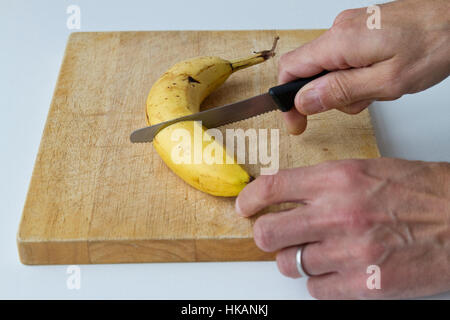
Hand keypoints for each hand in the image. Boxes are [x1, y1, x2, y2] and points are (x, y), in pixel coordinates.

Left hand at [236, 158, 449, 298]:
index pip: (273, 187)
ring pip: (290, 264)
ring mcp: (351, 252)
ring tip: (317, 252)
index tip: (245, 207)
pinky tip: (335, 270)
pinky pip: (316, 290)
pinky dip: (319, 282)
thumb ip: (322, 185)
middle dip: (267, 236)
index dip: (250, 199)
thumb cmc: (421, 193)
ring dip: (297, 260)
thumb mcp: (366, 171)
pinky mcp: (366, 285)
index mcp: (338, 179)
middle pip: (269, 233)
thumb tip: (288, 198)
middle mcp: (339, 214)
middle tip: (275, 235)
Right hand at [278, 0, 449, 133]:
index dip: (286, 99)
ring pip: (326, 66)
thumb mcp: (386, 81)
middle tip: (352, 105)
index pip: (290, 69)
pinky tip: (376, 78)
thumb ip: (340, 91)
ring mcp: (351, 27)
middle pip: (307, 70)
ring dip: (342, 87)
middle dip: (323, 96)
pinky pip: (342, 57)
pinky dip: (353, 74)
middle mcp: (340, 30)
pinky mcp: (362, 29)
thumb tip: (303, 100)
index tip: (295, 121)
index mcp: (340, 41)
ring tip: (374, 91)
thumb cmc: (435, 44)